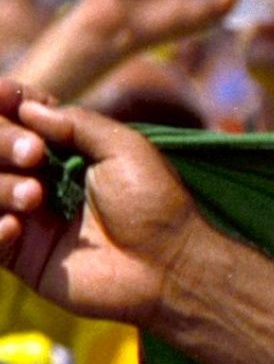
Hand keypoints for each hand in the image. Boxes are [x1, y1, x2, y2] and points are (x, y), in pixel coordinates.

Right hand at [0, 81, 208, 327]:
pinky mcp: (21, 253)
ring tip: (34, 196)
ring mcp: (26, 215)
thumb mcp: (124, 149)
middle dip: (1, 141)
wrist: (167, 265)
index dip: (6, 104)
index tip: (6, 97)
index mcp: (62, 150)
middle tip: (33, 155)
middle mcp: (37, 177)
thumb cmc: (155, 204)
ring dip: (0, 186)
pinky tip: (15, 227)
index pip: (16, 118)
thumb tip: (28, 107)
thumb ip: (77, 123)